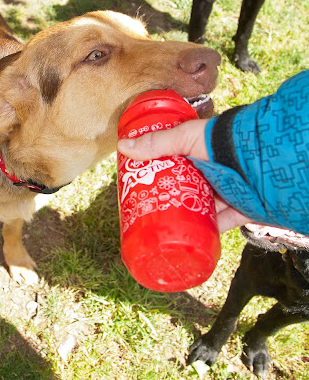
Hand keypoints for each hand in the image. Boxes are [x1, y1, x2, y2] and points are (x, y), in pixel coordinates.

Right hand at [117, 120, 253, 233]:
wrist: (257, 158)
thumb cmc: (221, 140)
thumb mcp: (184, 137)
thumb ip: (156, 143)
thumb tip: (123, 146)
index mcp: (201, 155)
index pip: (178, 166)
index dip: (160, 174)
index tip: (142, 183)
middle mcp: (214, 175)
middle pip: (187, 190)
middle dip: (170, 199)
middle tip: (147, 208)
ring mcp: (226, 194)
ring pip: (201, 210)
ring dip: (185, 218)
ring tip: (161, 229)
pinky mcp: (237, 212)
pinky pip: (219, 227)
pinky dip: (205, 235)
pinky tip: (188, 242)